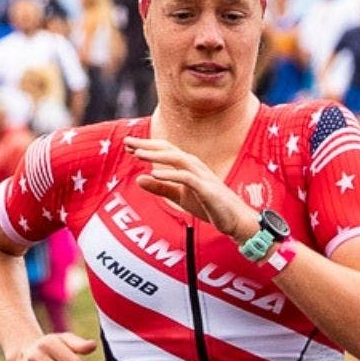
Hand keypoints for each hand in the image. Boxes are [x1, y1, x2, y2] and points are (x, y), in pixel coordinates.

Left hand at [125, 137, 254, 238]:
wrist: (233, 218)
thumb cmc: (207, 205)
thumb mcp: (178, 196)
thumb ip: (159, 187)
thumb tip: (138, 179)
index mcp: (187, 165)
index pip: (164, 151)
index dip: (146, 147)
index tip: (127, 146)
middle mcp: (194, 165)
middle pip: (168, 150)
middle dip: (147, 145)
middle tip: (126, 142)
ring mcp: (201, 175)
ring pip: (177, 159)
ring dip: (156, 156)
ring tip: (137, 155)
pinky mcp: (206, 188)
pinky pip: (186, 177)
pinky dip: (170, 174)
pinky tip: (154, 173)